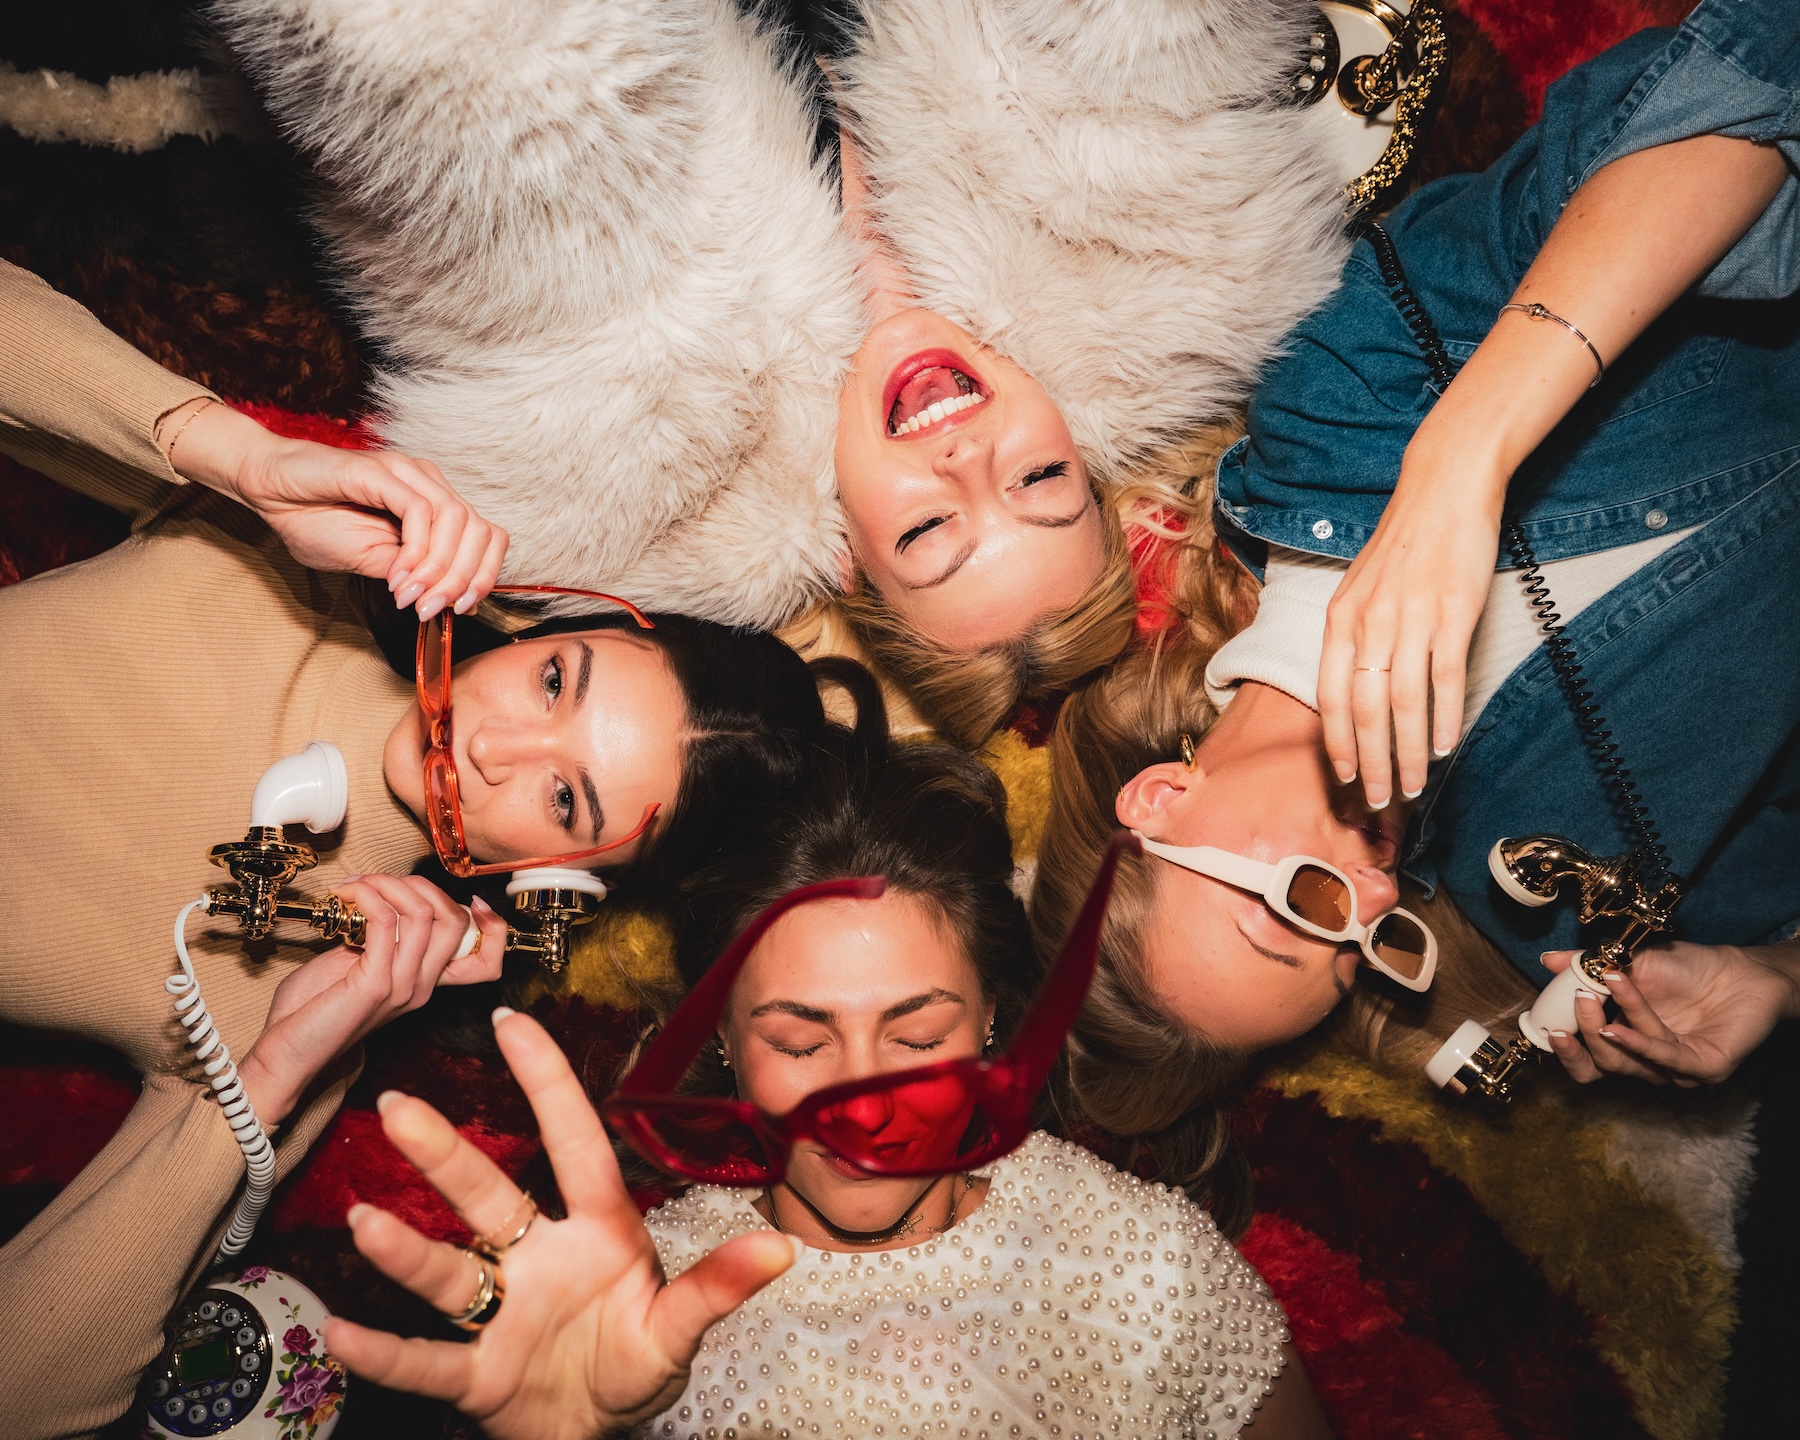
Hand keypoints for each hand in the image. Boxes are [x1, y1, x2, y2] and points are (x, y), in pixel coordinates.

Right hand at [160, 400, 507, 617]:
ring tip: (412, 597)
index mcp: (436, 504)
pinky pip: (419, 510)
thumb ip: (414, 575)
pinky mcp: (381, 471)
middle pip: (481, 531)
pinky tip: (397, 575)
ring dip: (439, 569)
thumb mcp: (375, 562)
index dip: (485, 576)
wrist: (270, 489)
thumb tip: (449, 601)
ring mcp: (408, 474)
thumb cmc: (317, 521)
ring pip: (456, 521)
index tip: (462, 609)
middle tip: (434, 610)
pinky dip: (416, 550)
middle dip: (465, 580)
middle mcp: (430, 484)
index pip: (489, 537)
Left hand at [237, 876, 507, 1125]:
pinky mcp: (375, 984)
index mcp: (424, 983)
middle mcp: (421, 986)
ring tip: (358, 884)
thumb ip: (381, 938)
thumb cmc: (313, 1010)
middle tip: (380, 881)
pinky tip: (348, 895)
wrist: (286, 1053)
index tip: (469, 899)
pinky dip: (368, 896)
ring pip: (423, 914)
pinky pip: (385, 922)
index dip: (492, 926)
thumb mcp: (359, 966)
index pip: (487, 961)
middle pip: (455, 921)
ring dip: (388, 884)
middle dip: (420, 885)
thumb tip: (381, 900)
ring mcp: (402, 986)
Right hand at [326, 1010, 797, 1439]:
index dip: (547, 1084)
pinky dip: (385, 1352)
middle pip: (488, 1197)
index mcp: (597, 1232)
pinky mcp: (476, 1373)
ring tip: (362, 1220)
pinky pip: (428, 1360)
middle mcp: (538, 1257)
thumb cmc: (635, 1363)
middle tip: (399, 1106)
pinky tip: (344, 1332)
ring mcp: (501, 1312)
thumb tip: (782, 1246)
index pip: (574, 1144)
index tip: (513, 1021)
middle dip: (446, 1154)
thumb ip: (720, 1286)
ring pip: (448, 1270)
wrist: (595, 1434)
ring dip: (405, 1249)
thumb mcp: (680, 1328)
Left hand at [1318, 435, 1504, 807]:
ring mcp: (1411, 619)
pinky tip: (1444, 746)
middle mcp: (1369, 624)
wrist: (1443, 489)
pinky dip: (1444, 719)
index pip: (1330, 697)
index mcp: (1340, 620)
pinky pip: (1444, 679)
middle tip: (1377, 800)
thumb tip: (1359, 693)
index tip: (1343, 778)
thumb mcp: (1361, 589)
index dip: (1337, 743)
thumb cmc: (1404, 544)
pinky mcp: (1452, 614)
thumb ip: (1356, 638)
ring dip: (1407, 753)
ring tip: (1412, 785)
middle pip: (1365, 712)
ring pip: (1404, 705)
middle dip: (1370, 764)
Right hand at [1542, 940, 1799, 1086]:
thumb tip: (1549, 960)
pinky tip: (1621, 1025)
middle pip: (1602, 1068)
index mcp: (1627, 1041)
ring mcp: (1677, 1069)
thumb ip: (1590, 965)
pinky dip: (1639, 1041)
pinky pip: (1665, 1060)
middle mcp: (1649, 1061)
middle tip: (1576, 1002)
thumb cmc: (1691, 969)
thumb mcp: (1630, 962)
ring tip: (1606, 985)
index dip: (1565, 1048)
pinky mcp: (1706, 1068)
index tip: (1545, 1024)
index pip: (1588, 1060)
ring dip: (1612, 1024)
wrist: (1743, 969)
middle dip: (1582, 1036)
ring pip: (1630, 1061)